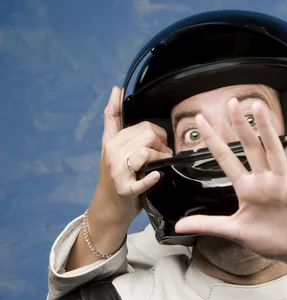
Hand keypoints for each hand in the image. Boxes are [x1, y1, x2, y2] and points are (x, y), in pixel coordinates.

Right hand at [89, 86, 172, 226]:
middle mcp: (111, 153)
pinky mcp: (124, 188)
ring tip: (163, 162)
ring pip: (145, 150)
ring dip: (161, 155)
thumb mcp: (116, 152)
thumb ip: (120, 129)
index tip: (118, 90)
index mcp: (110, 143)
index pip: (112, 118)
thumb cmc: (119, 179)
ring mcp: (116, 171)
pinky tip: (157, 176)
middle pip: (143, 132)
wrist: (109, 210)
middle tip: (163, 151)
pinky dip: (151, 178)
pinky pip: (142, 178)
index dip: (115, 103)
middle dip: (160, 140)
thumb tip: (118, 94)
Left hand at [175, 98, 286, 264]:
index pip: (225, 159)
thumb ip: (208, 224)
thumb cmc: (269, 239)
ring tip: (260, 109)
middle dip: (240, 126)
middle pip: (249, 147)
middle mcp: (263, 181)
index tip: (201, 119)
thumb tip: (178, 225)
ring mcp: (282, 184)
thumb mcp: (234, 231)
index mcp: (246, 188)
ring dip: (266, 131)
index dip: (213, 139)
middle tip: (232, 102)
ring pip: (273, 152)